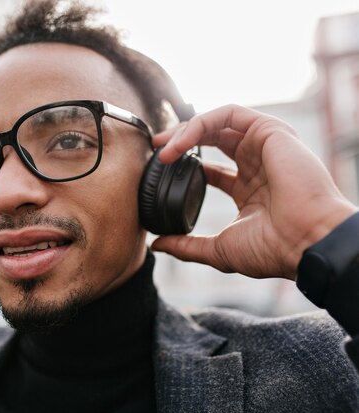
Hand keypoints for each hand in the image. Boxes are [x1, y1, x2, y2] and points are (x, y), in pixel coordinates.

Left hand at [151, 105, 357, 279]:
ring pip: (217, 123)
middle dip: (180, 141)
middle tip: (156, 150)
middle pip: (211, 140)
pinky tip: (181, 142)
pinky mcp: (270, 131)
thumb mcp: (219, 249)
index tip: (159, 170)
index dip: (184, 165)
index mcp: (249, 189)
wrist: (306, 242)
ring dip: (185, 131)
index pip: (210, 169)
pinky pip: (229, 114)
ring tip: (163, 147)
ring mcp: (264, 146)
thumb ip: (187, 246)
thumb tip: (157, 246)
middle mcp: (257, 164)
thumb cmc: (272, 249)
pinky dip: (200, 123)